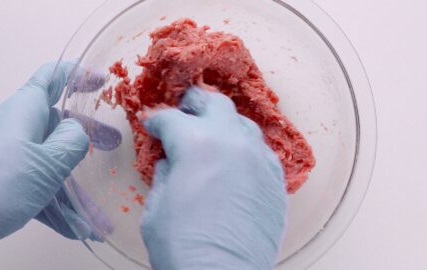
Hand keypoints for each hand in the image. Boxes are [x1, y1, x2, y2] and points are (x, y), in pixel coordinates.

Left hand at [0, 62, 114, 256]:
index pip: (51, 78)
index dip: (78, 74)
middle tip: (112, 145)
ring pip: (47, 161)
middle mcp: (11, 127)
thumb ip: (73, 141)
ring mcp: (3, 154)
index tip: (102, 81)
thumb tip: (76, 131)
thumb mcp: (49, 163)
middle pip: (55, 124)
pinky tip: (76, 228)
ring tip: (97, 214)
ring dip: (73, 187)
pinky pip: (34, 184)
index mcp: (22, 111)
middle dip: (85, 138)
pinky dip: (55, 203)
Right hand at [141, 86, 286, 269]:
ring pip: (242, 123)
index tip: (152, 125)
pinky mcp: (275, 180)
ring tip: (211, 133)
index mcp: (197, 144)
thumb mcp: (156, 207)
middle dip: (195, 103)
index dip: (156, 120)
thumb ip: (164, 175)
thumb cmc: (183, 246)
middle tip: (185, 111)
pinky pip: (261, 151)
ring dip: (223, 123)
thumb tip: (169, 162)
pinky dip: (244, 148)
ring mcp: (258, 159)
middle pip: (214, 104)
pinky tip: (236, 159)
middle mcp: (232, 142)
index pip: (171, 119)